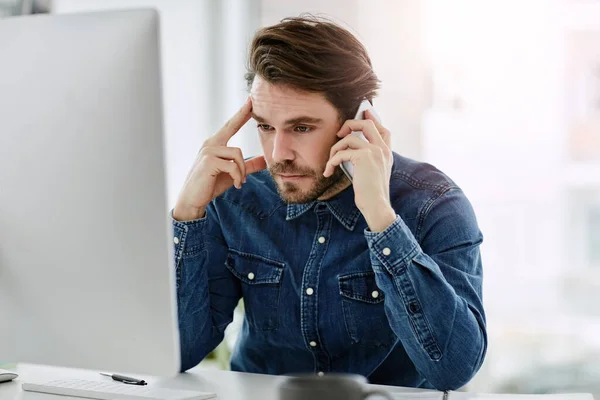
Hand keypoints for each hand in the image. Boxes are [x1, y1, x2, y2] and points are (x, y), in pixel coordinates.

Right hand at [173, 98, 266, 220]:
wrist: (193, 200)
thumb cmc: (211, 185)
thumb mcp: (233, 174)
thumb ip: (248, 166)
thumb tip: (264, 160)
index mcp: (215, 144)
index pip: (230, 125)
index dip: (241, 113)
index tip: (250, 101)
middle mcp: (210, 143)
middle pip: (232, 126)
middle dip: (242, 114)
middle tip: (251, 100)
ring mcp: (208, 151)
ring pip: (237, 153)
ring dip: (242, 171)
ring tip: (240, 182)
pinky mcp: (209, 162)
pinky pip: (233, 166)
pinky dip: (238, 177)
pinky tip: (236, 185)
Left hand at [323, 110, 395, 231]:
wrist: (376, 205)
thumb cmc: (371, 194)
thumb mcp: (373, 174)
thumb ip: (368, 160)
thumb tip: (350, 150)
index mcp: (386, 153)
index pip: (383, 129)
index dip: (373, 118)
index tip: (364, 111)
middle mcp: (382, 149)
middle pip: (367, 124)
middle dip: (350, 124)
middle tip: (339, 133)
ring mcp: (374, 152)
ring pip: (350, 137)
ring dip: (335, 148)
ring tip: (331, 162)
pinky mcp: (364, 157)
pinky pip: (342, 152)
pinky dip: (331, 161)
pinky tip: (328, 171)